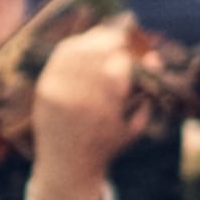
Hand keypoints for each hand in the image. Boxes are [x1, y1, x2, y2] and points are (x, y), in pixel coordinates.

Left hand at [28, 18, 156, 199]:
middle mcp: (79, 99)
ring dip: (96, 38)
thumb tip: (155, 58)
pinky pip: (60, 56)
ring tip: (109, 37)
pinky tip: (87, 43)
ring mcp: (58, 92)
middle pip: (98, 53)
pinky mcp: (44, 87)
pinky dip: (76, 45)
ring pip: (78, 50)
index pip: (120, 66)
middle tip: (127, 36)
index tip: (141, 50)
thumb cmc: (107, 144)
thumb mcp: (134, 124)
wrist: (66, 163)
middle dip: (116, 40)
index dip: (133, 53)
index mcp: (105, 109)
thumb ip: (147, 93)